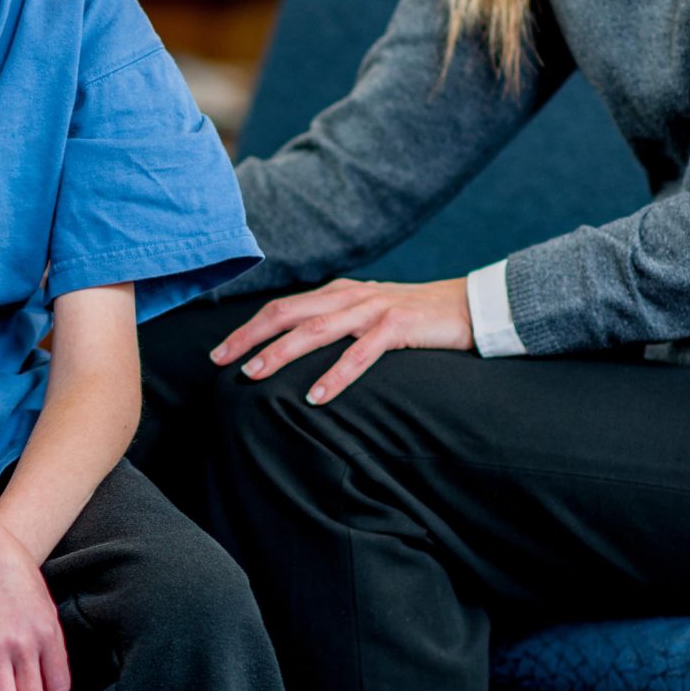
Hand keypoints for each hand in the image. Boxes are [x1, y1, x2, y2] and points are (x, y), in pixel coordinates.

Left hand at [211, 276, 473, 406]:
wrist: (469, 306)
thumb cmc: (415, 319)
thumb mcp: (367, 316)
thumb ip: (334, 324)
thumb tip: (294, 350)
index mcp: (337, 293)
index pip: (281, 308)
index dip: (247, 329)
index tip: (220, 353)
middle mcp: (349, 297)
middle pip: (286, 314)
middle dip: (250, 338)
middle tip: (221, 363)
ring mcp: (373, 310)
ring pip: (316, 330)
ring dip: (281, 354)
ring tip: (255, 375)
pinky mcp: (398, 326)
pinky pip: (361, 353)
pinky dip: (337, 375)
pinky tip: (316, 396)